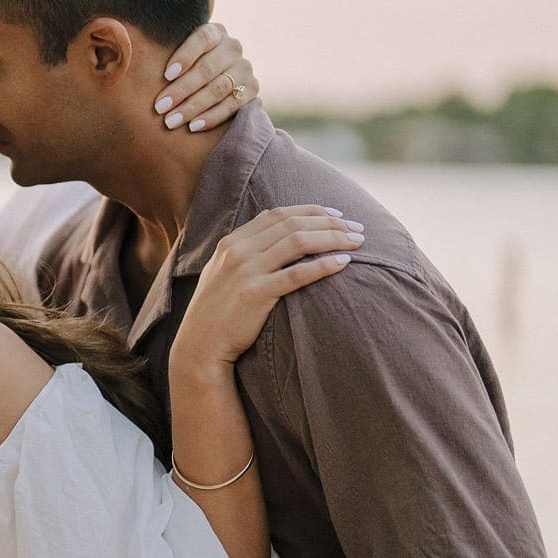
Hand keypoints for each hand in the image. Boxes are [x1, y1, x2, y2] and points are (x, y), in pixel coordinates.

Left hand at [152, 24, 258, 133]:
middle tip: (159, 108)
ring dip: (193, 107)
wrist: (221, 79)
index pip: (202, 38)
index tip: (166, 75)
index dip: (185, 56)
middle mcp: (232, 47)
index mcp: (215, 32)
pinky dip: (212, 117)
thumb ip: (163, 51)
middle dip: (181, 90)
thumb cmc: (186, 67)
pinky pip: (233, 105)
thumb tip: (121, 56)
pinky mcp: (252, 89)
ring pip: (218, 88)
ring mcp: (245, 68)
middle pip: (207, 69)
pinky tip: (193, 126)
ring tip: (171, 121)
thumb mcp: (178, 53)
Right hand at [174, 206, 360, 367]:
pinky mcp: (255, 294)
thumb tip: (279, 240)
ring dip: (333, 238)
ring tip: (358, 243)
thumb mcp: (222, 274)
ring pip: (298, 243)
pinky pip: (297, 274)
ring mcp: (245, 271)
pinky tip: (343, 263)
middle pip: (292, 224)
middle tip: (358, 228)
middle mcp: (237, 251)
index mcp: (231, 242)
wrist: (199, 347)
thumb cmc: (216, 313)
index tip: (338, 215)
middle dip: (331, 223)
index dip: (312, 210)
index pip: (278, 214)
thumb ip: (245, 253)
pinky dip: (323, 265)